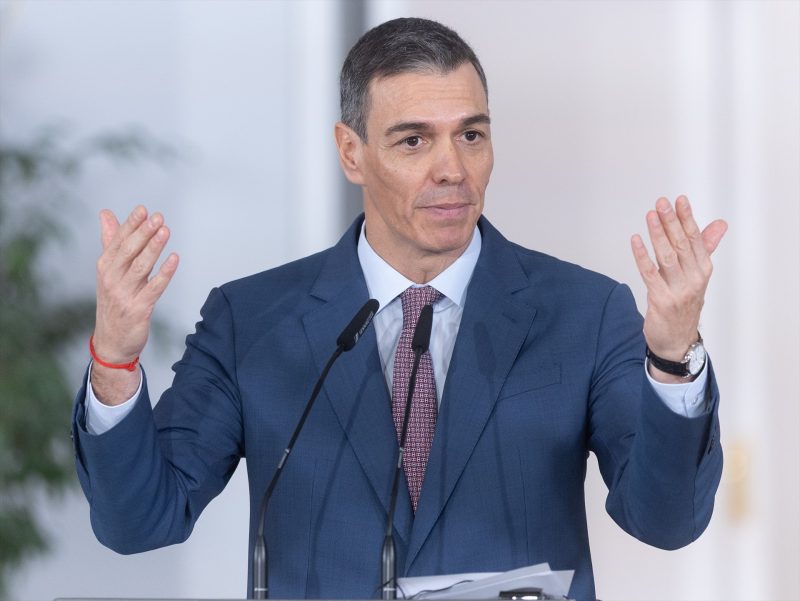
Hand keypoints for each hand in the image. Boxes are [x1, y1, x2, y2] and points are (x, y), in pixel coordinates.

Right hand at [91, 206, 178, 403]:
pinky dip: (165, 273)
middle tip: (158, 217)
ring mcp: (124, 295)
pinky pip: (154, 288)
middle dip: (143, 233)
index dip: (131, 225)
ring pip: (141, 267)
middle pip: (129, 252)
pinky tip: (175, 259)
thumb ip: (111, 242)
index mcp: (105, 267)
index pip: (118, 242)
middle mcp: (111, 279)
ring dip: (154, 248)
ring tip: (165, 231)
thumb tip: (106, 214)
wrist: (112, 342)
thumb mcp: (109, 271)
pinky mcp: (138, 309)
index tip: (143, 209)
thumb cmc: (114, 301)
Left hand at [630, 196, 726, 380]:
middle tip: (661, 203)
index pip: (696, 239)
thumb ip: (704, 248)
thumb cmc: (684, 304)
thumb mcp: (696, 276)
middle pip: (682, 245)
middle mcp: (694, 279)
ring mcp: (678, 290)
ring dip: (658, 234)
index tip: (679, 200)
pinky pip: (650, 274)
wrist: (677, 341)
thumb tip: (720, 224)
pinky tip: (636, 240)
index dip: (687, 218)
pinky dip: (642, 255)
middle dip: (671, 222)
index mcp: (703, 270)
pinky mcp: (661, 300)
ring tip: (650, 215)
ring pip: (667, 257)